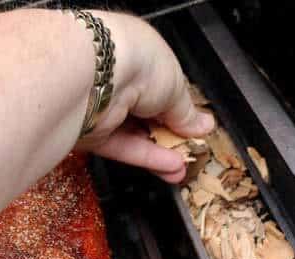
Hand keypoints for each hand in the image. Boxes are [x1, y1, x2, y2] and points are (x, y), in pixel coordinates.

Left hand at [75, 12, 214, 182]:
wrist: (97, 75)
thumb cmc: (140, 63)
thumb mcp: (177, 86)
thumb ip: (186, 112)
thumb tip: (202, 126)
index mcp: (138, 55)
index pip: (160, 86)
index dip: (178, 108)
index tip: (194, 126)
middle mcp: (117, 78)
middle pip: (147, 113)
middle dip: (170, 134)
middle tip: (191, 149)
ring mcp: (102, 106)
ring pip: (135, 134)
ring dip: (162, 151)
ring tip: (185, 166)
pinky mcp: (92, 133)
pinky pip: (123, 147)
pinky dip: (147, 157)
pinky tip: (171, 167)